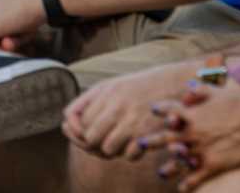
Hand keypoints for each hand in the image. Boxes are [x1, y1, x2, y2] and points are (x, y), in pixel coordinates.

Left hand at [64, 62, 199, 157]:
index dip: (76, 130)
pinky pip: (129, 156)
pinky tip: (135, 145)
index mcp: (103, 91)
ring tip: (118, 143)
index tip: (82, 134)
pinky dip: (130, 154)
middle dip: (92, 144)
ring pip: (107, 149)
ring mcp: (131, 120)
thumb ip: (88, 101)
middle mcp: (115, 105)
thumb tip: (66, 120)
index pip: (74, 118)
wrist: (173, 83)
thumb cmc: (138, 87)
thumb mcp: (111, 85)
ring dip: (111, 150)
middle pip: (89, 137)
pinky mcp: (147, 133)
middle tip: (102, 142)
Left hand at [134, 83, 239, 189]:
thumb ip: (202, 86)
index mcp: (192, 113)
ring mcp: (200, 150)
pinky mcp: (212, 164)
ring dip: (168, 167)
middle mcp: (192, 132)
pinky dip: (188, 183)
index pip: (168, 109)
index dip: (160, 109)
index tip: (153, 110)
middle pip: (165, 138)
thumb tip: (188, 85)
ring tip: (161, 173)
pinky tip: (182, 188)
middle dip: (151, 142)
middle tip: (139, 145)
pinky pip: (196, 177)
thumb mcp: (221, 90)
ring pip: (178, 161)